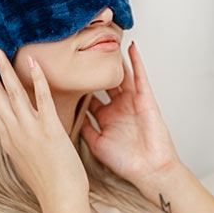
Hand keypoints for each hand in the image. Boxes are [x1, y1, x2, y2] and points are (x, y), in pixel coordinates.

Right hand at [0, 45, 89, 207]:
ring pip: (12, 93)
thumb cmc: (46, 183)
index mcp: (7, 139)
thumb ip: (17, 141)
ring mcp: (30, 129)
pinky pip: (42, 99)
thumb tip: (14, 130)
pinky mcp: (50, 128)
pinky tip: (32, 62)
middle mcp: (14, 132)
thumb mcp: (23, 160)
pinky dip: (37, 79)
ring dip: (2, 69)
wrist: (60, 199)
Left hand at [80, 41, 182, 194]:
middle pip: (103, 82)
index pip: (89, 97)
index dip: (77, 86)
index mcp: (105, 117)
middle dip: (93, 68)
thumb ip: (84, 128)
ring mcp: (132, 101)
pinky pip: (140, 77)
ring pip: (121, 75)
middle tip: (81, 51)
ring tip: (104, 42)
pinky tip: (131, 48)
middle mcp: (118, 107)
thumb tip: (67, 116)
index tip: (64, 74)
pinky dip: (136, 62)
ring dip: (114, 60)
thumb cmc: (126, 162)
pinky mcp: (146, 99)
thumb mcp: (96, 143)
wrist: (150, 171)